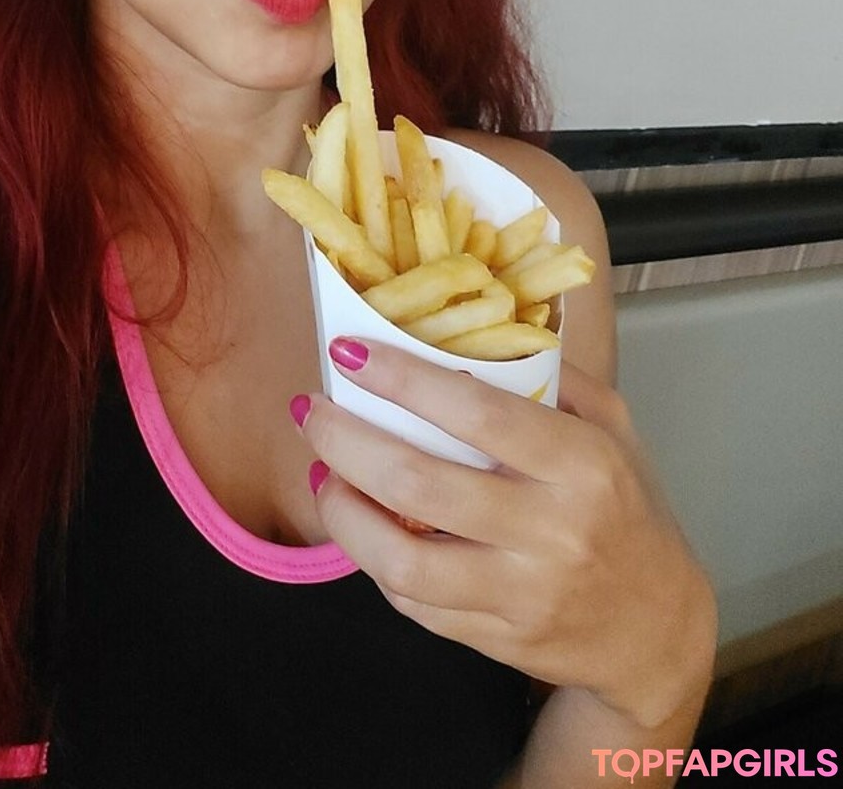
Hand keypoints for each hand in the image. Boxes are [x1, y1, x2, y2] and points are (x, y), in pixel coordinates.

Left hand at [295, 339, 716, 729]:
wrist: (656, 631)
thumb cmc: (626, 509)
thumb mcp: (612, 427)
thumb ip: (551, 375)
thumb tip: (472, 326)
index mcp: (581, 465)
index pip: (477, 413)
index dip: (404, 379)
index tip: (351, 353)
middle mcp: (551, 532)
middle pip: (420, 484)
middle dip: (347, 441)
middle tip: (311, 409)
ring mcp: (520, 595)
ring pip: (402, 561)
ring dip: (343, 512)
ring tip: (321, 472)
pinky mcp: (495, 642)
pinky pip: (413, 604)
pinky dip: (373, 560)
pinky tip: (359, 523)